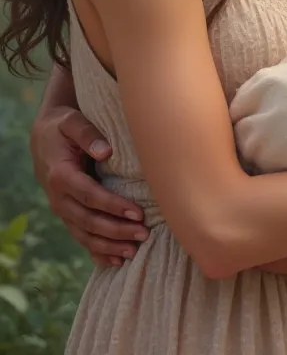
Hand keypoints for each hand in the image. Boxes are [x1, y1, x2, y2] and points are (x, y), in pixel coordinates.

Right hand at [30, 106, 147, 267]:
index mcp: (61, 175)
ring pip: (85, 235)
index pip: (89, 196)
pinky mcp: (68, 215)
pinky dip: (98, 252)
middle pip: (89, 221)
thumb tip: (106, 151)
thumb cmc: (63, 127)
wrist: (43, 138)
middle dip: (117, 230)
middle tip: (144, 233)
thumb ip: (88, 134)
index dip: (113, 206)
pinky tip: (116, 261)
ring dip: (110, 245)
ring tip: (135, 250)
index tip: (137, 212)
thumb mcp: (72, 122)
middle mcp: (59, 198)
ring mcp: (63, 210)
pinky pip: (82, 238)